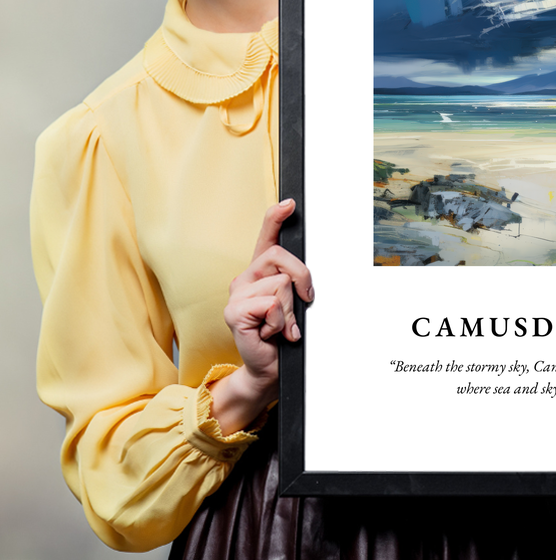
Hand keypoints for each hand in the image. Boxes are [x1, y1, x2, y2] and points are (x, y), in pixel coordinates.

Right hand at [209, 199, 313, 433]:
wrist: (269, 368)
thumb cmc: (282, 335)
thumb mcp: (294, 304)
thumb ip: (295, 284)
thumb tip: (304, 276)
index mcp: (260, 272)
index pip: (266, 237)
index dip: (276, 217)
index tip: (290, 203)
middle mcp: (245, 278)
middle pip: (281, 257)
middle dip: (302, 279)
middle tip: (303, 303)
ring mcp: (237, 294)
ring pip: (281, 284)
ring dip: (290, 310)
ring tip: (281, 326)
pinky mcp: (234, 312)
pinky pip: (271, 304)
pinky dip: (280, 322)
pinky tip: (271, 333)